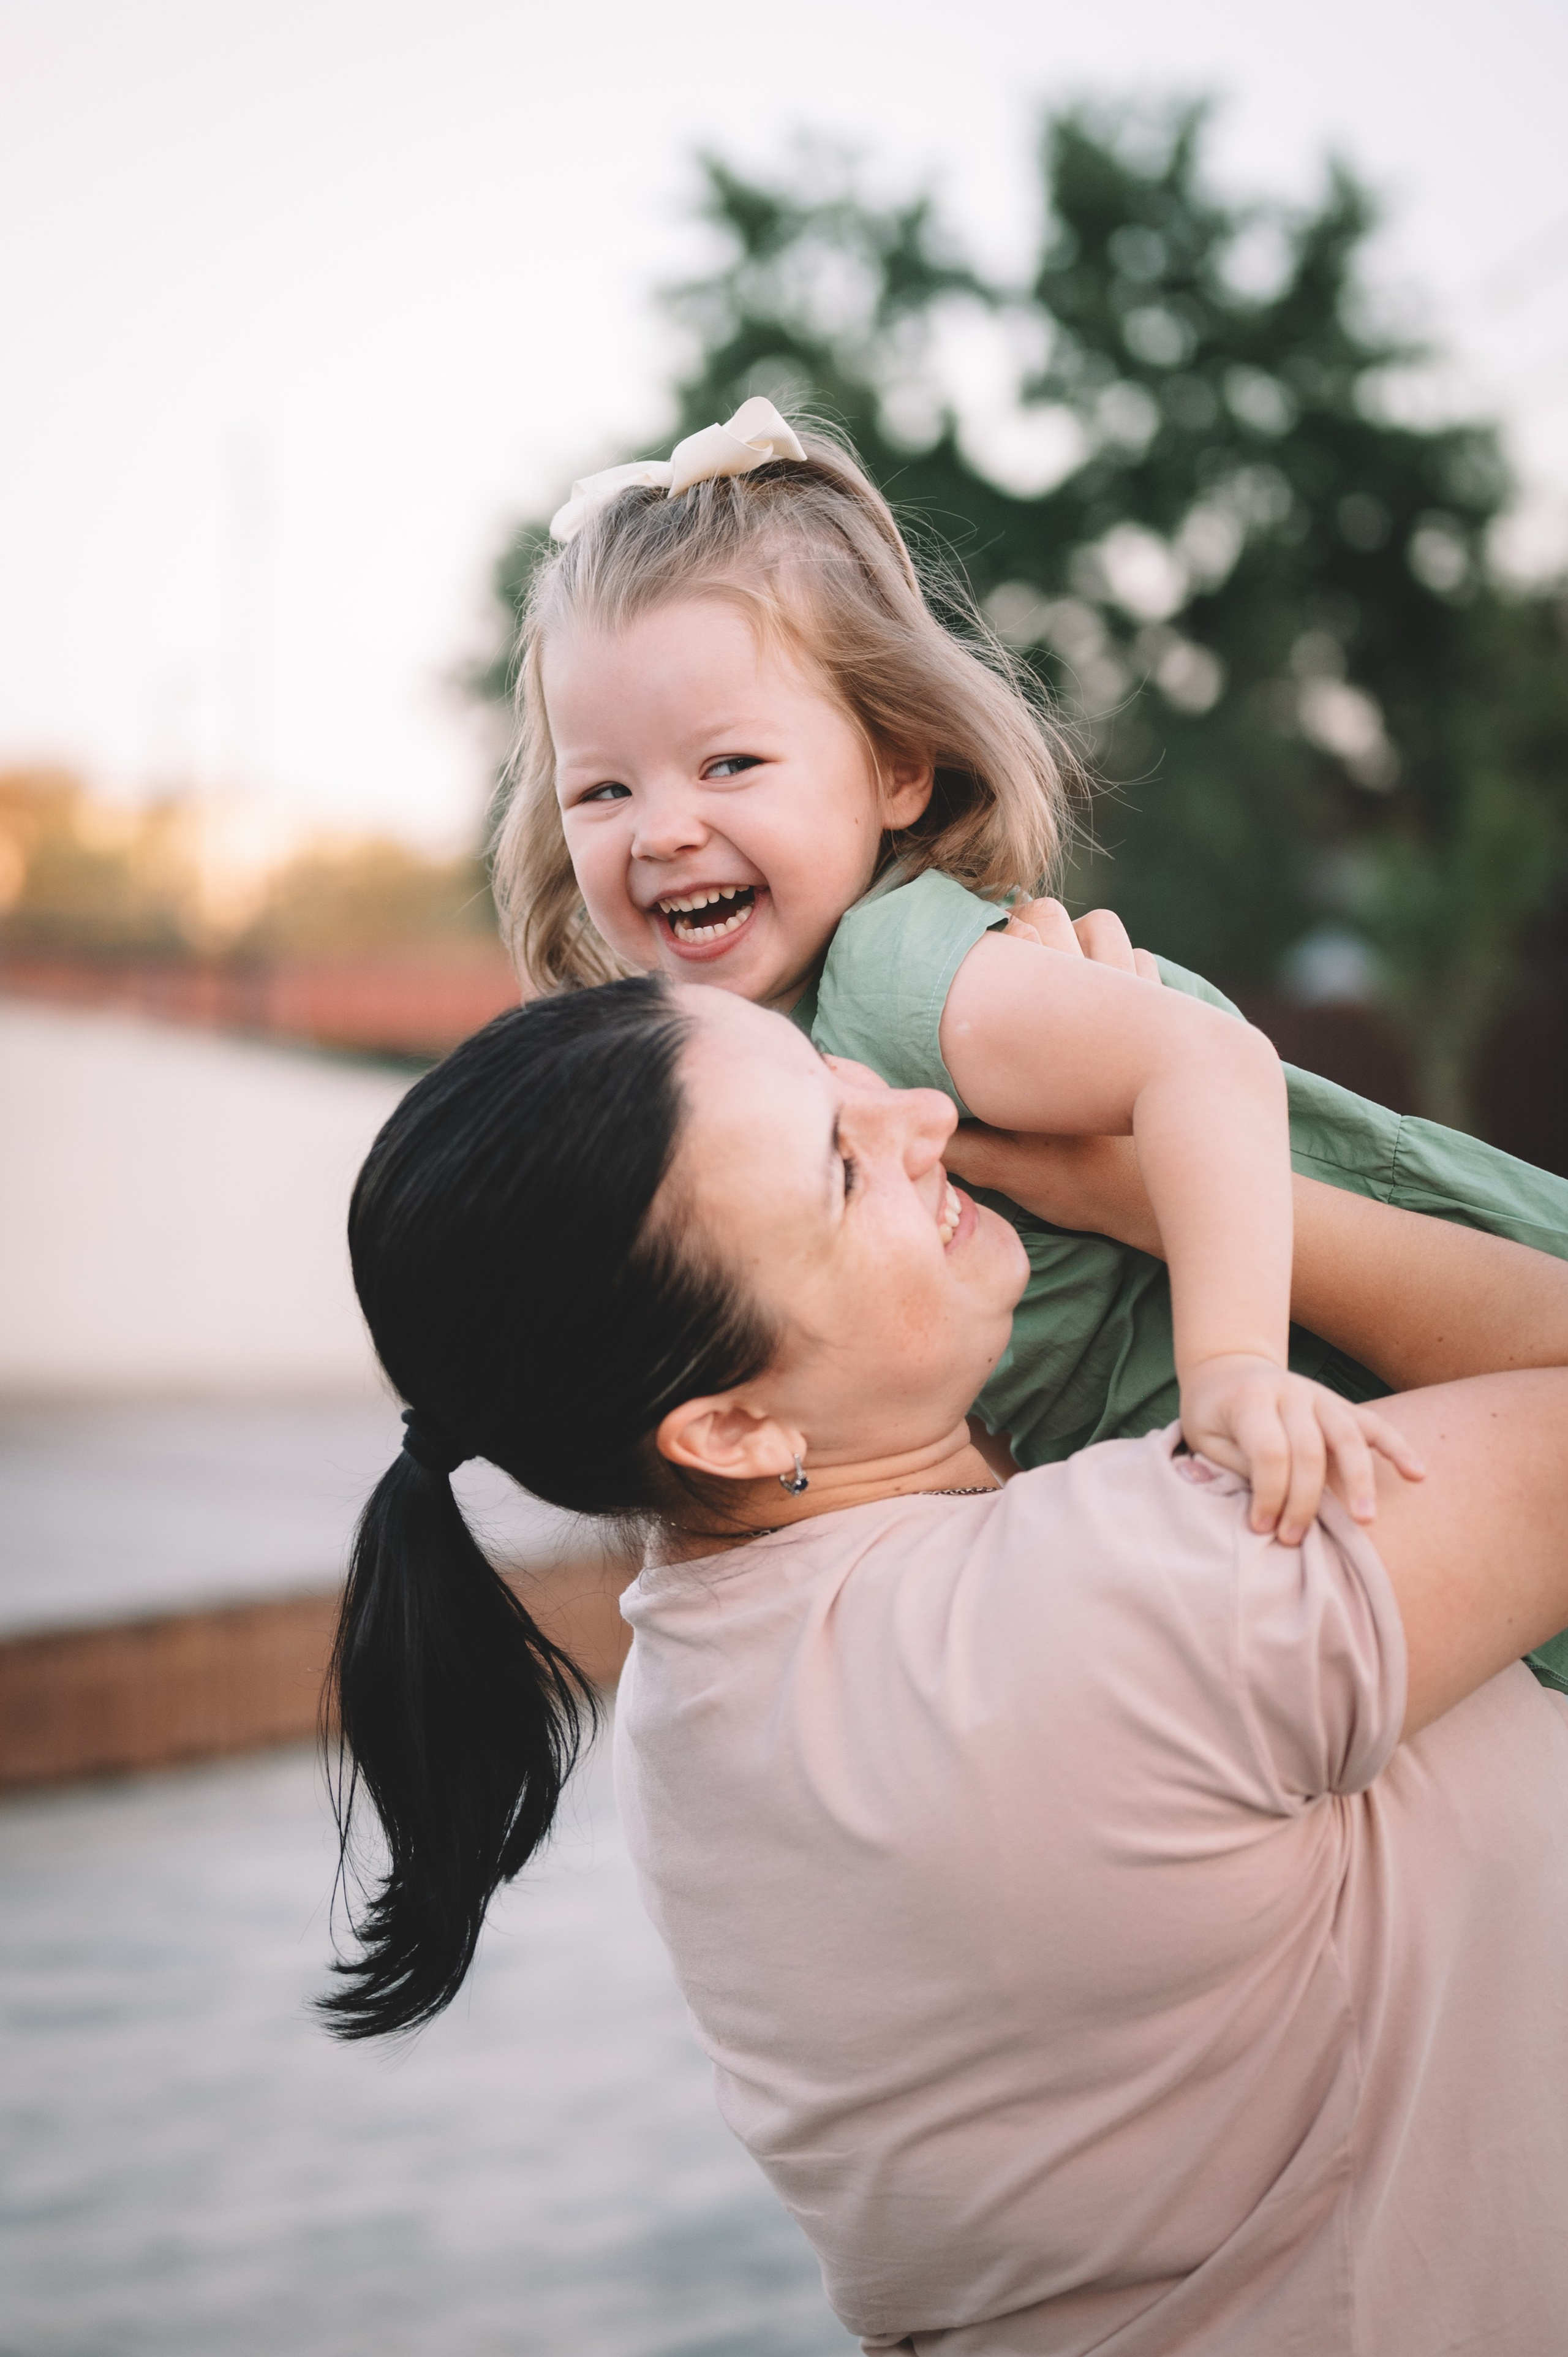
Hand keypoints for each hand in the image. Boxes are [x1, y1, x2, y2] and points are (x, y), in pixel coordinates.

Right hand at [944, 901, 1164, 1248]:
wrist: (1191, 1185)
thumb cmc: (1102, 1181)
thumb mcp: (1020, 1170)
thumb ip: (965, 1148)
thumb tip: (913, 1125)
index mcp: (1055, 1018)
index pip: (1020, 928)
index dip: (991, 937)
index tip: (973, 964)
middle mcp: (1099, 991)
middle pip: (1052, 915)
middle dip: (1026, 931)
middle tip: (1007, 969)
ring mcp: (1140, 999)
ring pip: (1102, 930)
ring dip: (1076, 944)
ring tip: (1055, 980)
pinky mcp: (1171, 1018)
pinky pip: (1141, 962)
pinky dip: (1121, 969)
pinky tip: (1104, 1005)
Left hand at [1180, 1353, 1425, 1544]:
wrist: (1227, 1369)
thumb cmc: (1213, 1414)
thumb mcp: (1205, 1437)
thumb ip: (1236, 1465)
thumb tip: (1268, 1509)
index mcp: (1251, 1400)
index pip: (1271, 1452)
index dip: (1269, 1495)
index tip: (1261, 1527)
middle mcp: (1291, 1392)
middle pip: (1310, 1449)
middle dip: (1304, 1501)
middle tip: (1293, 1538)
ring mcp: (1320, 1396)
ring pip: (1348, 1436)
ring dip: (1359, 1480)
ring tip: (1365, 1519)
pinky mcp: (1340, 1405)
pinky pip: (1374, 1425)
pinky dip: (1397, 1448)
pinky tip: (1417, 1475)